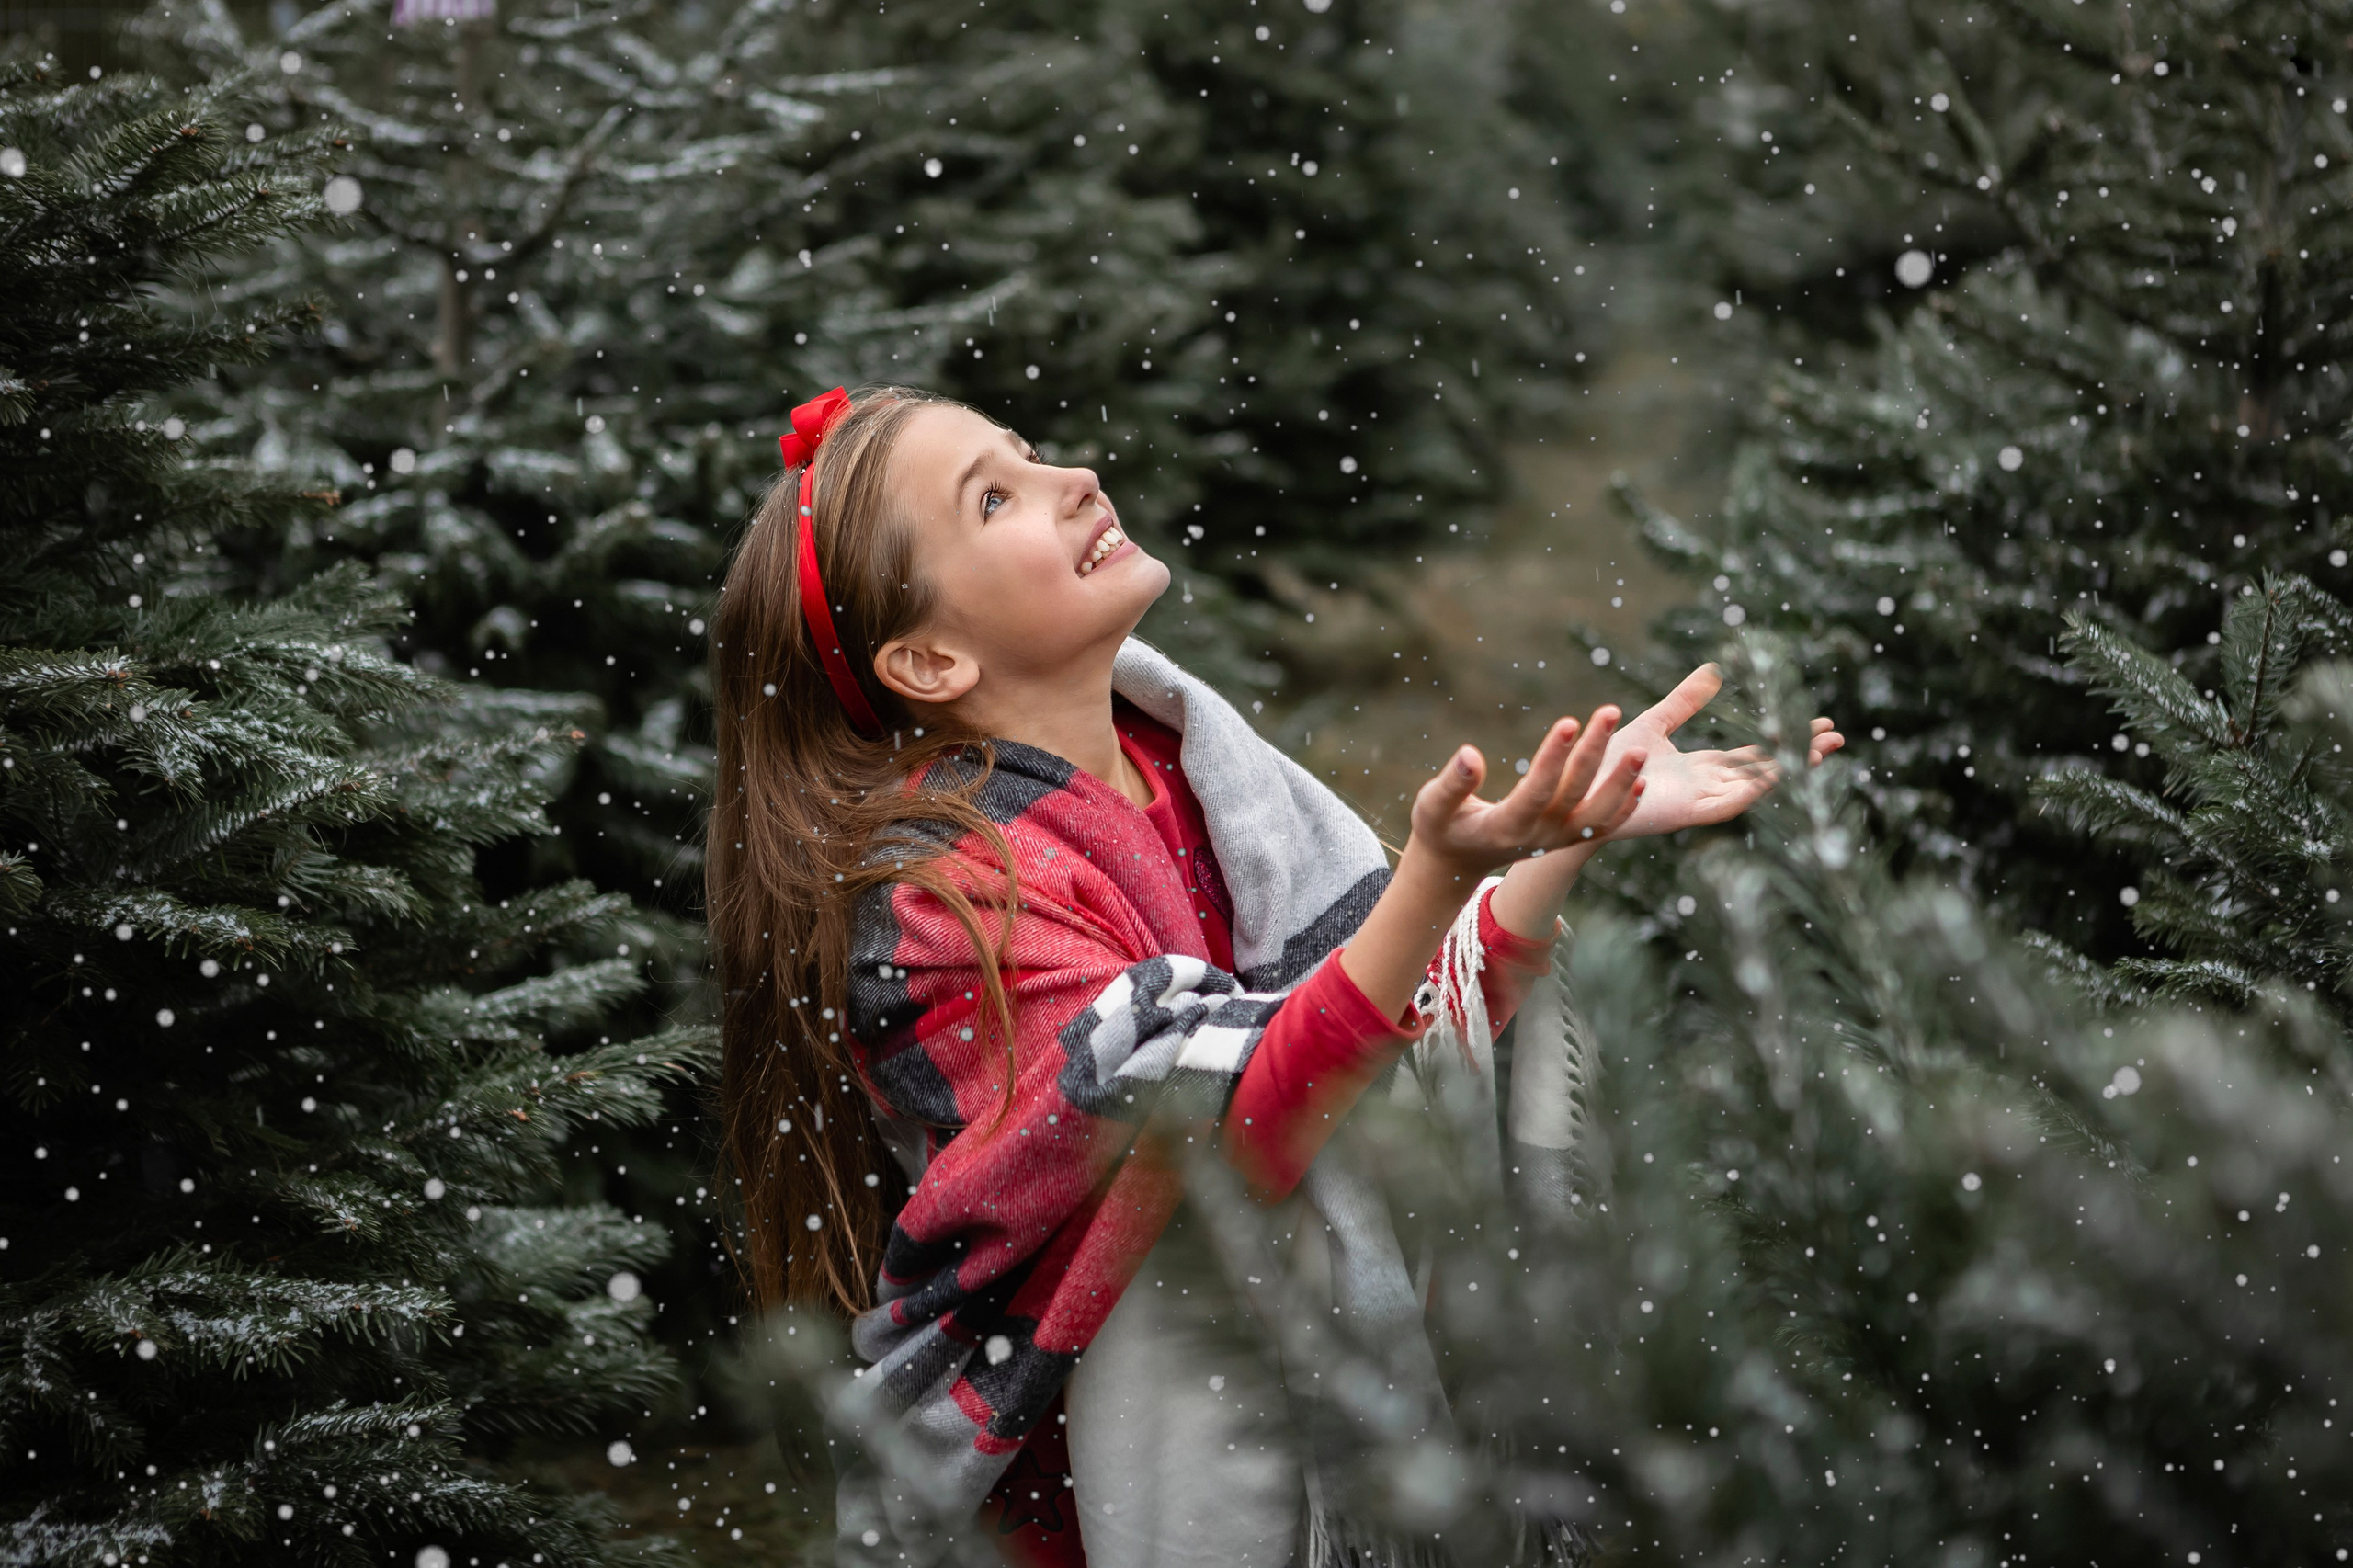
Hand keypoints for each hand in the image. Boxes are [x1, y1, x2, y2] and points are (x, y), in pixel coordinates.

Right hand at [1407, 706, 1648, 877]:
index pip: (1537, 788)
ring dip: (1622, 783)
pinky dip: (1624, 807)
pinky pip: (1602, 827)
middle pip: (1576, 793)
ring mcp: (1556, 841)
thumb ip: (1453, 783)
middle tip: (1610, 710)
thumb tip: (1469, 753)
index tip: (1570, 721)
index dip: (1554, 756)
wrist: (1457, 864)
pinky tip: (1641, 781)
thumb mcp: (1433, 805)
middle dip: (1595, 752)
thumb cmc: (1442, 827)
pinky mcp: (1566, 840)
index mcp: (1506, 826)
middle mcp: (1539, 836)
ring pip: (1599, 815)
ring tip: (1642, 749)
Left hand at [1601, 664, 1843, 841]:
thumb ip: (1684, 701)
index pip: (1754, 755)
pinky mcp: (1684, 814)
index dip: (1785, 740)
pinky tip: (1780, 776)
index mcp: (1701, 768)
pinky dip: (1753, 790)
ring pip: (1754, 787)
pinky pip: (1727, 804)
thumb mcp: (1655, 723)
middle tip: (1836, 737)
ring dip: (1788, 771)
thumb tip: (1713, 670)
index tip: (1818, 724)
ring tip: (1821, 752)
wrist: (1577, 789)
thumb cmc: (1609, 762)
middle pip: (1764, 771)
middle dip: (1800, 754)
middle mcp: (1705, 787)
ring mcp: (1698, 802)